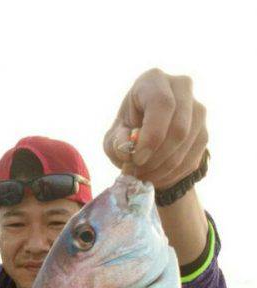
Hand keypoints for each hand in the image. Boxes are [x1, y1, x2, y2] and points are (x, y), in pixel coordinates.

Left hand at [103, 68, 207, 189]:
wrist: (146, 139)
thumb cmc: (126, 133)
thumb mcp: (114, 137)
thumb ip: (117, 143)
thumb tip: (128, 151)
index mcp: (153, 80)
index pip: (162, 104)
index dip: (151, 136)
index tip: (137, 159)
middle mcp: (181, 87)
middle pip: (179, 128)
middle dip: (157, 158)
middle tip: (138, 173)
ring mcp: (197, 109)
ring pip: (187, 146)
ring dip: (163, 169)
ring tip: (144, 177)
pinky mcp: (204, 132)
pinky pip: (192, 159)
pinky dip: (173, 174)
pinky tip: (157, 177)